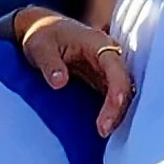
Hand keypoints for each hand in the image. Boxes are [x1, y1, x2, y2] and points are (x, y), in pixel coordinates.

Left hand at [13, 9, 132, 138]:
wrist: (43, 29)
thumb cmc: (42, 35)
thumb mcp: (39, 46)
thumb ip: (49, 64)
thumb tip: (59, 82)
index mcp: (97, 43)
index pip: (115, 69)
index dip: (116, 92)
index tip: (107, 115)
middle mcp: (108, 55)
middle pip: (124, 83)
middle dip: (118, 109)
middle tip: (103, 131)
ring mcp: (107, 68)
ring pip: (123, 91)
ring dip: (117, 113)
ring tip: (104, 133)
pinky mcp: (102, 79)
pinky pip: (114, 95)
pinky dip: (113, 111)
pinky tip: (105, 127)